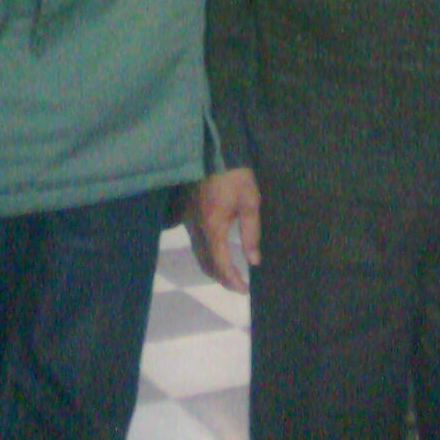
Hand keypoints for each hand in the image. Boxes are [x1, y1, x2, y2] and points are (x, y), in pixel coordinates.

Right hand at [184, 168, 260, 293]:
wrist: (216, 150)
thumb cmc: (236, 176)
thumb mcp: (250, 203)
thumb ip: (251, 233)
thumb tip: (253, 261)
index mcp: (213, 226)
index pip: (219, 263)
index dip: (231, 279)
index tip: (244, 289)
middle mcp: (196, 227)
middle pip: (205, 262)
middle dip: (221, 277)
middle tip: (237, 284)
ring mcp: (188, 219)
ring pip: (197, 253)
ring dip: (212, 267)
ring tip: (230, 272)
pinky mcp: (186, 212)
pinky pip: (195, 241)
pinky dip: (206, 253)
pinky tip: (217, 252)